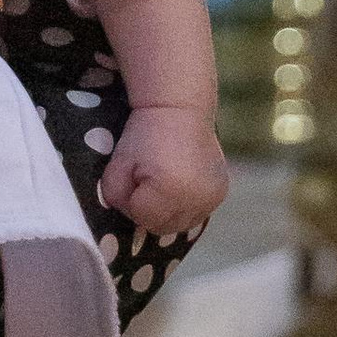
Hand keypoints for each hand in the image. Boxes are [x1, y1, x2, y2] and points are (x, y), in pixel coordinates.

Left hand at [99, 105, 228, 240]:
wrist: (180, 109)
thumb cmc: (144, 135)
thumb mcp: (117, 166)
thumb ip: (116, 198)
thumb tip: (131, 215)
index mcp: (169, 191)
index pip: (142, 218)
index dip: (131, 202)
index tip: (133, 179)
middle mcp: (196, 199)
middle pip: (162, 226)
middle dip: (149, 211)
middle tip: (145, 183)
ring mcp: (212, 198)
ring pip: (181, 224)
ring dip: (169, 212)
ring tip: (163, 185)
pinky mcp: (221, 193)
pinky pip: (197, 213)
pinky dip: (185, 206)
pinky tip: (179, 186)